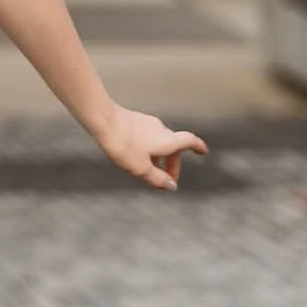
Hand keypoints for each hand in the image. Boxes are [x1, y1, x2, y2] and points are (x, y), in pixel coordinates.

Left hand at [92, 103, 209, 191]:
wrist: (103, 120)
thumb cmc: (123, 145)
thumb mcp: (141, 169)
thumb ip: (158, 179)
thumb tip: (172, 186)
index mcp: (167, 140)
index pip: (189, 141)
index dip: (198, 146)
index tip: (204, 151)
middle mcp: (161, 129)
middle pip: (173, 147)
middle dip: (172, 164)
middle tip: (166, 180)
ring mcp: (148, 123)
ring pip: (159, 142)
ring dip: (159, 157)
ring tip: (148, 171)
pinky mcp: (135, 121)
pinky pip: (148, 137)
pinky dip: (148, 148)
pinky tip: (135, 157)